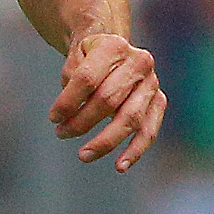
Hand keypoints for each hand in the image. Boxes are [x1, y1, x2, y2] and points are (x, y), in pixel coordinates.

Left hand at [49, 30, 166, 172]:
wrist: (115, 50)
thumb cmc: (90, 57)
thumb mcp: (76, 57)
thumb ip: (72, 79)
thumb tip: (70, 113)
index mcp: (114, 46)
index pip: (87, 79)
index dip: (68, 102)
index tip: (53, 118)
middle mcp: (139, 62)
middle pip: (107, 100)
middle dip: (81, 122)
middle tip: (62, 133)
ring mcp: (152, 83)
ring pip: (130, 119)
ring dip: (104, 141)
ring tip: (83, 155)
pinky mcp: (159, 101)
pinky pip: (149, 130)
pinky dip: (135, 150)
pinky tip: (120, 166)